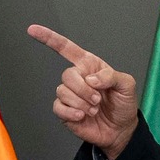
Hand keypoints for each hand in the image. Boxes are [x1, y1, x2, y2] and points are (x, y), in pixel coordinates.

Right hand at [28, 25, 140, 156]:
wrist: (121, 129)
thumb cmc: (123, 104)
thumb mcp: (126, 85)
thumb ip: (111, 76)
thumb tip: (91, 79)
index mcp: (89, 66)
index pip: (66, 48)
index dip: (49, 38)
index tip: (33, 30)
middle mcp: (77, 78)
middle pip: (67, 75)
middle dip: (84, 89)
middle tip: (98, 100)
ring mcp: (70, 95)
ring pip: (62, 91)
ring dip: (81, 102)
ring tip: (94, 109)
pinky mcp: (65, 111)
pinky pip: (58, 107)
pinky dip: (71, 112)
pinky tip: (82, 116)